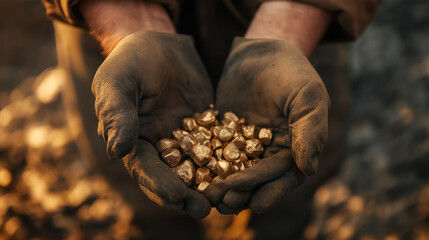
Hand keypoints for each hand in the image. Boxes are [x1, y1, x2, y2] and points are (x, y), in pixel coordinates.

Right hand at [92, 31, 212, 217]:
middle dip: (186, 195)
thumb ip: (116, 113)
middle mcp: (159, 148)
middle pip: (171, 178)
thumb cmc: (133, 60)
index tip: (176, 197)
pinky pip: (218, 149)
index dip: (158, 184)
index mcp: (133, 142)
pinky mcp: (206, 131)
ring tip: (226, 201)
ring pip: (197, 169)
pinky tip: (243, 173)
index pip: (144, 169)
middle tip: (203, 209)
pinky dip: (228, 163)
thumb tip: (116, 151)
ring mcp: (184, 141)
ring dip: (209, 187)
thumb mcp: (119, 81)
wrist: (163, 45)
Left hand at [213, 37, 329, 213]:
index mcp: (294, 148)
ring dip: (223, 186)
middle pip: (257, 179)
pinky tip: (194, 177)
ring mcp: (246, 145)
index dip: (269, 189)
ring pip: (235, 171)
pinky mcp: (224, 136)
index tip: (255, 203)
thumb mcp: (307, 95)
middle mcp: (270, 152)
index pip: (283, 175)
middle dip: (243, 193)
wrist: (260, 51)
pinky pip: (214, 154)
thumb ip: (311, 129)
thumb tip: (308, 168)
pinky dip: (206, 167)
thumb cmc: (291, 71)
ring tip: (209, 198)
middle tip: (225, 204)